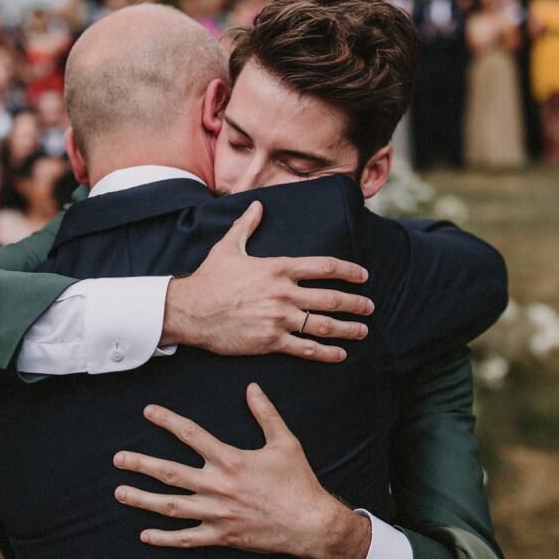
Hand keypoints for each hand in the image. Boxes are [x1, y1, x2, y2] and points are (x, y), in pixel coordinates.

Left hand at [113, 383, 370, 558]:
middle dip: (141, 464)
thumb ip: (265, 414)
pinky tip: (145, 535)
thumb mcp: (285, 442)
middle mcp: (218, 486)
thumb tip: (252, 387)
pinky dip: (164, 538)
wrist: (309, 523)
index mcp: (231, 460)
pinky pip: (186, 538)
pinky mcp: (221, 536)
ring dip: (143, 499)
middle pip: (170, 472)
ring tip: (120, 492)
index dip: (168, 421)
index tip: (148, 411)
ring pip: (171, 506)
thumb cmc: (298, 482)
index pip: (191, 435)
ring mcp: (216, 514)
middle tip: (118, 459)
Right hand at [161, 202, 372, 363]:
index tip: (363, 276)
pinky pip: (306, 348)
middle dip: (356, 303)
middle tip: (370, 306)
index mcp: (278, 268)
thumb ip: (246, 225)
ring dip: (348, 329)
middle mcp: (284, 293)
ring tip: (362, 331)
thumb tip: (256, 205)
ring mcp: (279, 319)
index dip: (348, 270)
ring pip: (324, 325)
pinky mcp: (270, 341)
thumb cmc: (208, 278)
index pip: (323, 266)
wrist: (188, 310)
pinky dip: (326, 352)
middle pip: (332, 298)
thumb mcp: (228, 247)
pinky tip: (339, 354)